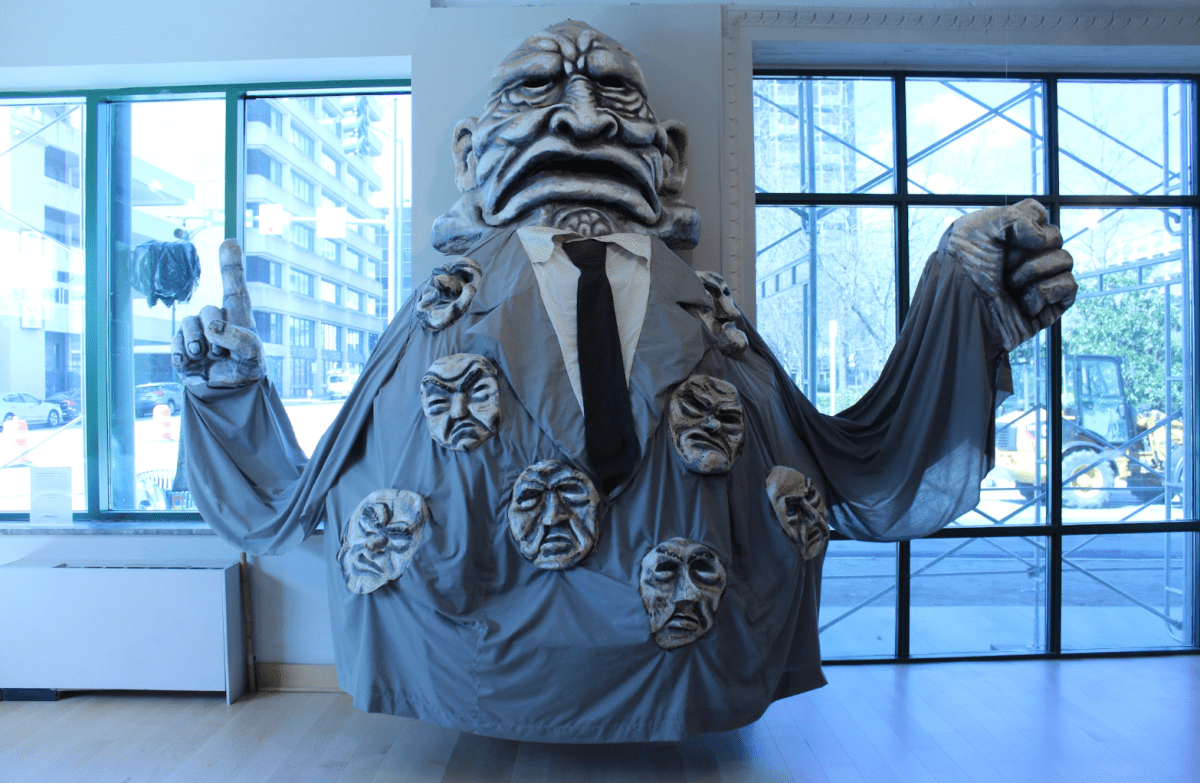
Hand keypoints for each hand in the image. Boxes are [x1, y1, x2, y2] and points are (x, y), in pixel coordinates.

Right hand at [172, 239, 264, 387]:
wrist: (227, 394)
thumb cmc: (245, 368)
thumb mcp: (252, 354)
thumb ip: (239, 338)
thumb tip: (212, 327)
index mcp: (238, 316)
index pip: (234, 287)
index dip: (231, 265)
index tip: (230, 241)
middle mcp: (217, 319)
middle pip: (208, 310)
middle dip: (214, 330)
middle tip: (222, 351)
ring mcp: (197, 332)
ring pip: (188, 323)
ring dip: (197, 344)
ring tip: (207, 357)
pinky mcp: (182, 347)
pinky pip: (175, 342)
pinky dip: (182, 354)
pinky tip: (191, 364)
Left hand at [938, 199, 1076, 350]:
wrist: (958, 308)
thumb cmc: (963, 268)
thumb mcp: (980, 227)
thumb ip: (1018, 216)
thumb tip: (1044, 238)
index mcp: (1008, 237)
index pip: (1038, 214)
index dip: (1026, 222)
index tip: (1002, 237)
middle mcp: (1024, 258)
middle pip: (1055, 236)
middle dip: (1028, 250)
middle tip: (1003, 265)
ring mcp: (1037, 282)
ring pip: (1066, 259)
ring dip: (1035, 270)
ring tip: (1010, 285)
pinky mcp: (1047, 306)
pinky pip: (1069, 286)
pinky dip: (1047, 292)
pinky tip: (1024, 304)